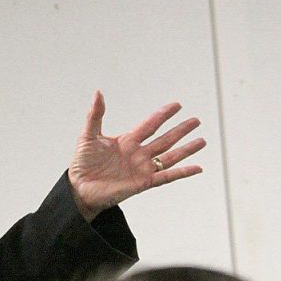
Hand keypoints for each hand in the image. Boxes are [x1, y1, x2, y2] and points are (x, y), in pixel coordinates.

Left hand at [68, 91, 204, 220]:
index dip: (163, 115)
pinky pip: (167, 177)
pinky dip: (182, 172)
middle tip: (196, 120)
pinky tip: (197, 167)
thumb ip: (95, 115)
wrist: (79, 188)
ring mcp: (142, 169)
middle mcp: (138, 154)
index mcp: (127, 141)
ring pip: (169, 157)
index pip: (150, 125)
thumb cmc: (82, 163)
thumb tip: (98, 92)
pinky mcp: (143, 183)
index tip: (177, 105)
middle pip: (164, 139)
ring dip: (186, 149)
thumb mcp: (88, 136)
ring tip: (202, 141)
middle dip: (180, 130)